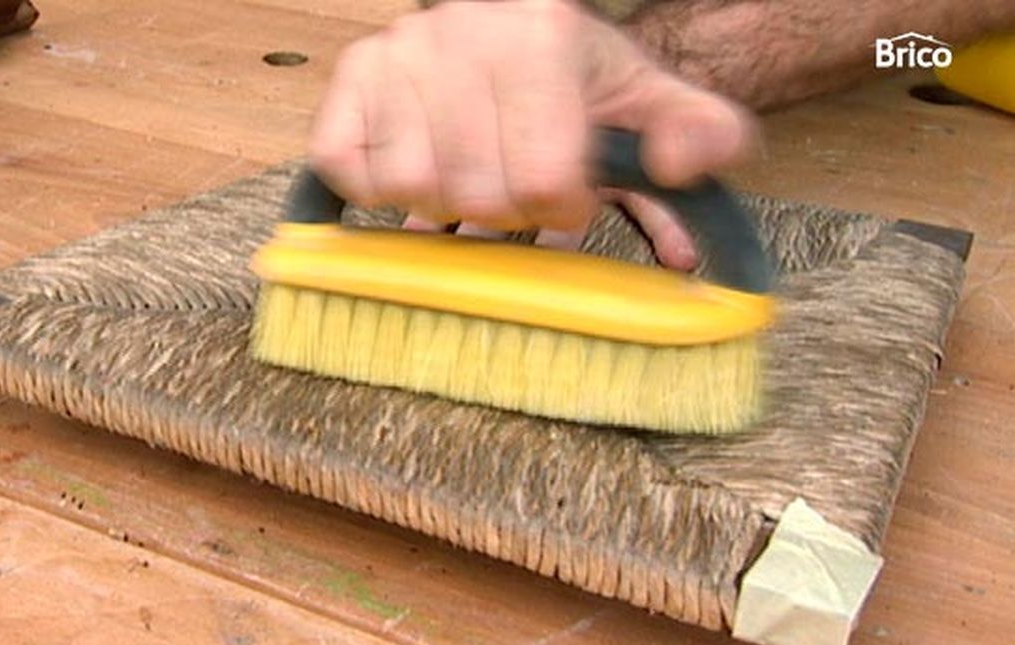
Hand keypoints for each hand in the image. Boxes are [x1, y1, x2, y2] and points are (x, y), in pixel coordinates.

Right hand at [308, 0, 756, 269]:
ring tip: (470, 179)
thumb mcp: (654, 102)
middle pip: (475, 192)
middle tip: (518, 194)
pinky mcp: (351, 78)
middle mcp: (461, 29)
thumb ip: (701, 132)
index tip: (568, 199)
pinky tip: (419, 167)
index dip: (560, 210)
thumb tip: (678, 165)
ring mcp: (398, 51)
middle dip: (505, 212)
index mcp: (542, 33)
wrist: (521, 35)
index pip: (543, 178)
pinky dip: (379, 187)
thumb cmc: (582, 83)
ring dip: (444, 202)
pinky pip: (347, 166)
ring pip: (410, 186)